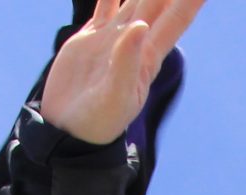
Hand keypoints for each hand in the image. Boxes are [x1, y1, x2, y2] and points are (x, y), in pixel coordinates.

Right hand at [38, 0, 204, 145]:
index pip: (177, 18)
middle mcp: (135, 41)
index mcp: (148, 55)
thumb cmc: (98, 122)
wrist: (68, 130)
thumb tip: (141, 26)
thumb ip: (127, 62)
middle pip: (159, 0)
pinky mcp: (90, 37)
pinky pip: (105, 4)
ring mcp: (112, 37)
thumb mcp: (116, 97)